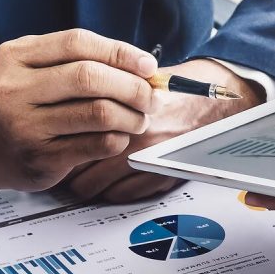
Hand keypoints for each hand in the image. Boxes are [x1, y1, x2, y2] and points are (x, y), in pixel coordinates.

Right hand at [0, 29, 155, 190]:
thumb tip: (143, 68)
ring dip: (131, 116)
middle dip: (132, 87)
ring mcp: (26, 126)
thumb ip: (79, 61)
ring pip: (98, 113)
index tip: (147, 66)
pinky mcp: (41, 158)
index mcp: (16, 57)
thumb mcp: (33, 69)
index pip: (77, 43)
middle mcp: (15, 89)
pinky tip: (119, 136)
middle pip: (90, 78)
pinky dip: (118, 139)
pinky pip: (96, 144)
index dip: (120, 52)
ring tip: (140, 118)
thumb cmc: (20, 102)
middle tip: (151, 97)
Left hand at [62, 59, 263, 201]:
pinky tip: (109, 181)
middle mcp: (135, 138)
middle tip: (60, 162)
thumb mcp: (141, 78)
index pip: (73, 134)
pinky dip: (111, 190)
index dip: (57, 139)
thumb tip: (69, 96)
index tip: (51, 140)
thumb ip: (107, 88)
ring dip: (85, 182)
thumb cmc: (185, 87)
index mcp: (125, 109)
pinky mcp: (161, 178)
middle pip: (77, 166)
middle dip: (66, 165)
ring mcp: (148, 162)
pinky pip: (120, 195)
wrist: (223, 102)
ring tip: (80, 175)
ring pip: (94, 186)